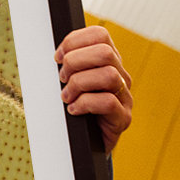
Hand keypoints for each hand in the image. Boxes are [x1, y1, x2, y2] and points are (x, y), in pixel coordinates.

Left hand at [55, 25, 132, 153]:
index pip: (100, 35)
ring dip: (79, 84)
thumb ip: (66, 65)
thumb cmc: (73, 110)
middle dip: (75, 62)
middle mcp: (120, 76)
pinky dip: (84, 104)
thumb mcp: (68, 82)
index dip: (74, 41)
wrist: (84, 145)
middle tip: (62, 79)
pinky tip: (73, 110)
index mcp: (108, 62)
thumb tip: (54, 55)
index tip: (57, 57)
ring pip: (108, 75)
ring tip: (66, 97)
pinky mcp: (123, 118)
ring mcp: (125, 98)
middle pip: (105, 52)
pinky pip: (108, 102)